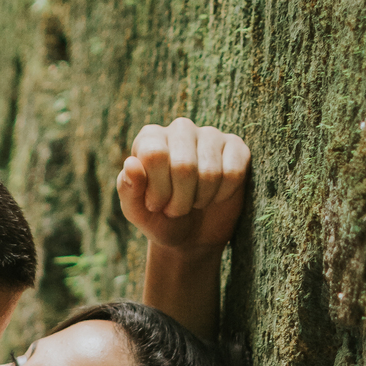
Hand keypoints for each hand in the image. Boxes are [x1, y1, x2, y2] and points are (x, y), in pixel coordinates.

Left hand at [117, 118, 249, 256]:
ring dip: (200, 200)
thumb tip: (131, 164)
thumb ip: (128, 189)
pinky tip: (215, 196)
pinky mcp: (237, 148)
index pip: (154, 155)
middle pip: (183, 165)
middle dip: (179, 201)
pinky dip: (223, 195)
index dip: (157, 190)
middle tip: (176, 209)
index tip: (155, 205)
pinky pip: (234, 173)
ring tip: (194, 203)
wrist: (190, 236)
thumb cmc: (159, 219)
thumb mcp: (136, 212)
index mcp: (150, 138)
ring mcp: (210, 135)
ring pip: (210, 172)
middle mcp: (180, 129)